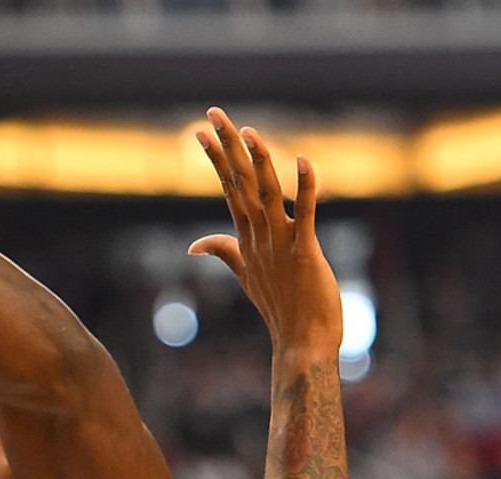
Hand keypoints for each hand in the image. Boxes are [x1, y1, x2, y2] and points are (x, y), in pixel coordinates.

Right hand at [189, 107, 342, 355]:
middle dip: (226, 147)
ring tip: (249, 131)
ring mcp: (279, 244)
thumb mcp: (247, 275)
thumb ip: (224, 252)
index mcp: (246, 238)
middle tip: (213, 115)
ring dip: (258, 161)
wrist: (301, 342)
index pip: (228, 189)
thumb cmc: (280, 308)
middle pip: (239, 184)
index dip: (217, 159)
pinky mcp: (305, 252)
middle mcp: (258, 237)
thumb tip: (195, 244)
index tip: (203, 132)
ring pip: (265, 194)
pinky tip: (303, 161)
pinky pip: (304, 213)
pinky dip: (304, 187)